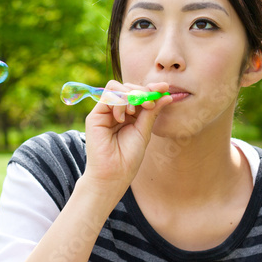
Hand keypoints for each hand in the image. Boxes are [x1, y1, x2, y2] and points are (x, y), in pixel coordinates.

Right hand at [82, 80, 172, 198]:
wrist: (114, 174)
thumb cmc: (128, 158)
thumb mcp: (144, 131)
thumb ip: (152, 112)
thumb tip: (166, 95)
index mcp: (129, 115)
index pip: (138, 93)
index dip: (151, 88)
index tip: (164, 88)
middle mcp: (116, 111)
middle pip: (127, 87)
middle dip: (141, 91)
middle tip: (150, 104)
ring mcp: (104, 112)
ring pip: (116, 87)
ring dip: (130, 96)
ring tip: (135, 112)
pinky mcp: (95, 116)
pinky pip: (108, 96)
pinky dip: (119, 102)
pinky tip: (123, 118)